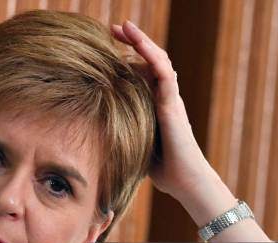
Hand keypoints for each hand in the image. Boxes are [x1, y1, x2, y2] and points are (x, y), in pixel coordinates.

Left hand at [110, 21, 217, 199]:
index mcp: (154, 104)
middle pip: (149, 60)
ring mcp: (169, 99)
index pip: (141, 72)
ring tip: (125, 26)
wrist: (184, 181)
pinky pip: (164, 74)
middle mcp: (163, 97)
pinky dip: (152, 56)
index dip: (126, 57)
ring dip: (142, 41)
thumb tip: (93, 130)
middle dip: (132, 42)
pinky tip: (139, 43)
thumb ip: (122, 129)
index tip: (106, 45)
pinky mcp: (172, 106)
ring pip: (159, 61)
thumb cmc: (159, 167)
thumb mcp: (134, 142)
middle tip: (113, 28)